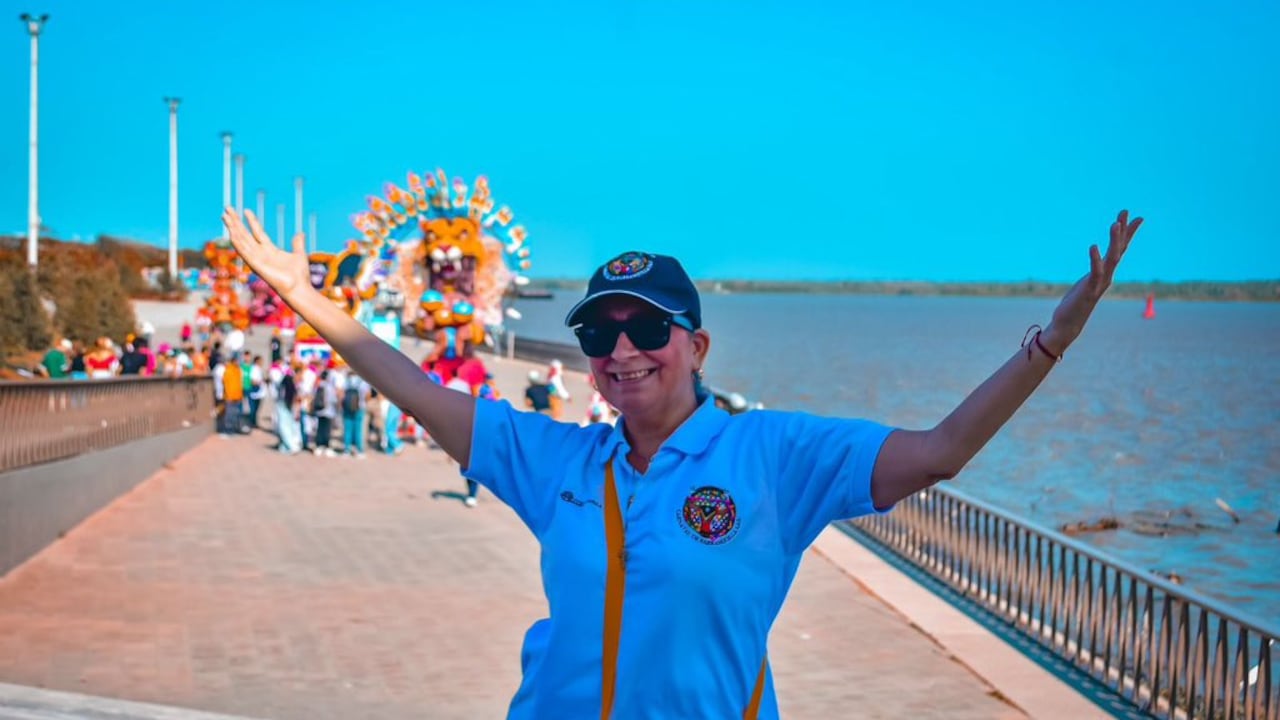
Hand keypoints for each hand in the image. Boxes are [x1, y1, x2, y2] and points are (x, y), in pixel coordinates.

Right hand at [221, 207, 309, 299]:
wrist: (299, 288)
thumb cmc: (299, 276)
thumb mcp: (299, 254)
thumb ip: (298, 243)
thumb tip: (300, 233)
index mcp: (270, 250)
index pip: (257, 232)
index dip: (251, 221)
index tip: (245, 210)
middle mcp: (260, 253)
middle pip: (245, 234)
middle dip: (235, 222)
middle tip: (227, 209)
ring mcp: (257, 259)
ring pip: (241, 241)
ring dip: (233, 229)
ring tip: (225, 217)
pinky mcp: (256, 266)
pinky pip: (244, 252)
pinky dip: (238, 243)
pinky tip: (232, 234)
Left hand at [1042, 210, 1143, 353]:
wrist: (1068, 325)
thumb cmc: (1075, 304)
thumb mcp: (1086, 283)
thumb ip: (1094, 273)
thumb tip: (1097, 263)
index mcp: (1105, 272)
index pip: (1120, 249)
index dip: (1127, 233)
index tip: (1137, 217)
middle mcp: (1106, 276)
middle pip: (1118, 249)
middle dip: (1123, 230)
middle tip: (1125, 211)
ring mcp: (1099, 283)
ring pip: (1111, 258)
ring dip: (1114, 241)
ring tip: (1115, 223)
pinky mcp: (1088, 290)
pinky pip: (1094, 272)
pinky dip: (1095, 259)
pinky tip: (1094, 246)